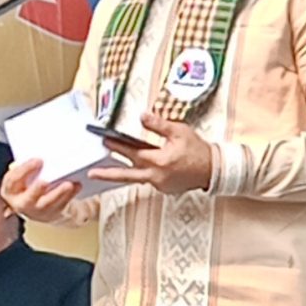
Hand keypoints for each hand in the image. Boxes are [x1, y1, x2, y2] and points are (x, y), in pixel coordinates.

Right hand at [1, 159, 80, 221]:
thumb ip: (27, 167)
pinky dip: (70, 195)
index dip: (24, 170)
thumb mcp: (22, 175)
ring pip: (47, 204)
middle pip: (28, 198)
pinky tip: (77, 185)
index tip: (38, 160)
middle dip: (36, 190)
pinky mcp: (52, 212)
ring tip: (68, 184)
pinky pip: (62, 204)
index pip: (12, 180)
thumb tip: (42, 153)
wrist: (36, 205)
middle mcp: (21, 202)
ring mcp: (37, 210)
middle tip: (45, 181)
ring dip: (58, 194)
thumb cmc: (28, 183)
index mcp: (10, 190)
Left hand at [88, 113, 215, 195]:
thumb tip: (142, 116)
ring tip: (106, 171)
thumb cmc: (198, 150)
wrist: (213, 169)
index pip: (132, 152)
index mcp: (159, 160)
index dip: (117, 146)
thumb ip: (159, 125)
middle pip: (126, 175)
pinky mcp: (164, 189)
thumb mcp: (179, 131)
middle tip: (91, 172)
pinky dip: (142, 174)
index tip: (104, 140)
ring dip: (122, 173)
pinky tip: (140, 168)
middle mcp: (156, 176)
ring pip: (136, 178)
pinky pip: (148, 181)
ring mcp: (159, 185)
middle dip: (107, 172)